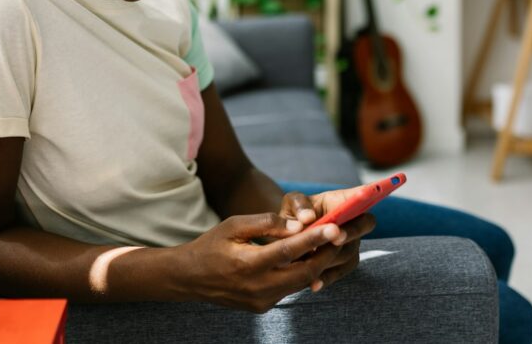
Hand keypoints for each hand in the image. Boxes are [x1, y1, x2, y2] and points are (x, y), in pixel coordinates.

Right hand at [174, 212, 345, 312]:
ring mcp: (261, 301)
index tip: (335, 227)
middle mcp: (257, 288)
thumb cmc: (212, 245)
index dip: (315, 239)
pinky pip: (289, 288)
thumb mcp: (234, 225)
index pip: (289, 251)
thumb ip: (267, 223)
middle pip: (303, 272)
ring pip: (300, 282)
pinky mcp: (263, 307)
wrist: (190, 278)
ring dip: (317, 263)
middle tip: (342, 235)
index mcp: (247, 265)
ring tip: (332, 244)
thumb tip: (299, 224)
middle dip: (326, 254)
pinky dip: (302, 272)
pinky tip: (310, 257)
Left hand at [279, 187, 376, 290]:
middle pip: (364, 224)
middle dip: (351, 231)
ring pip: (349, 252)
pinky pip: (341, 271)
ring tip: (313, 262)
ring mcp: (351, 243)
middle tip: (336, 237)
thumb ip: (298, 205)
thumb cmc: (294, 216)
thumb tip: (307, 218)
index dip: (369, 194)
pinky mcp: (345, 263)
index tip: (364, 194)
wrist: (287, 240)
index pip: (362, 195)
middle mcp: (353, 221)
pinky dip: (327, 277)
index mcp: (342, 201)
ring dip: (332, 257)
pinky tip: (314, 284)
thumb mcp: (291, 204)